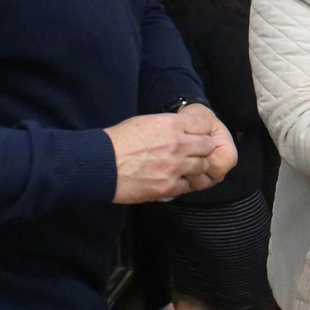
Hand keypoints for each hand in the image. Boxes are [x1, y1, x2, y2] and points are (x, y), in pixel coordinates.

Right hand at [106, 107, 232, 202]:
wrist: (101, 164)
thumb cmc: (119, 140)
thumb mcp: (147, 122)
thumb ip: (170, 126)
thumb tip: (183, 131)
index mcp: (172, 125)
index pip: (205, 125)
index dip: (202, 130)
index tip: (197, 134)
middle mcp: (179, 145)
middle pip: (208, 147)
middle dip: (203, 148)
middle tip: (194, 151)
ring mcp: (176, 168)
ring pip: (202, 167)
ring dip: (196, 166)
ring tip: (183, 166)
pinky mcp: (168, 187)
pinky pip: (188, 185)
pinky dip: (184, 182)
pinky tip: (174, 179)